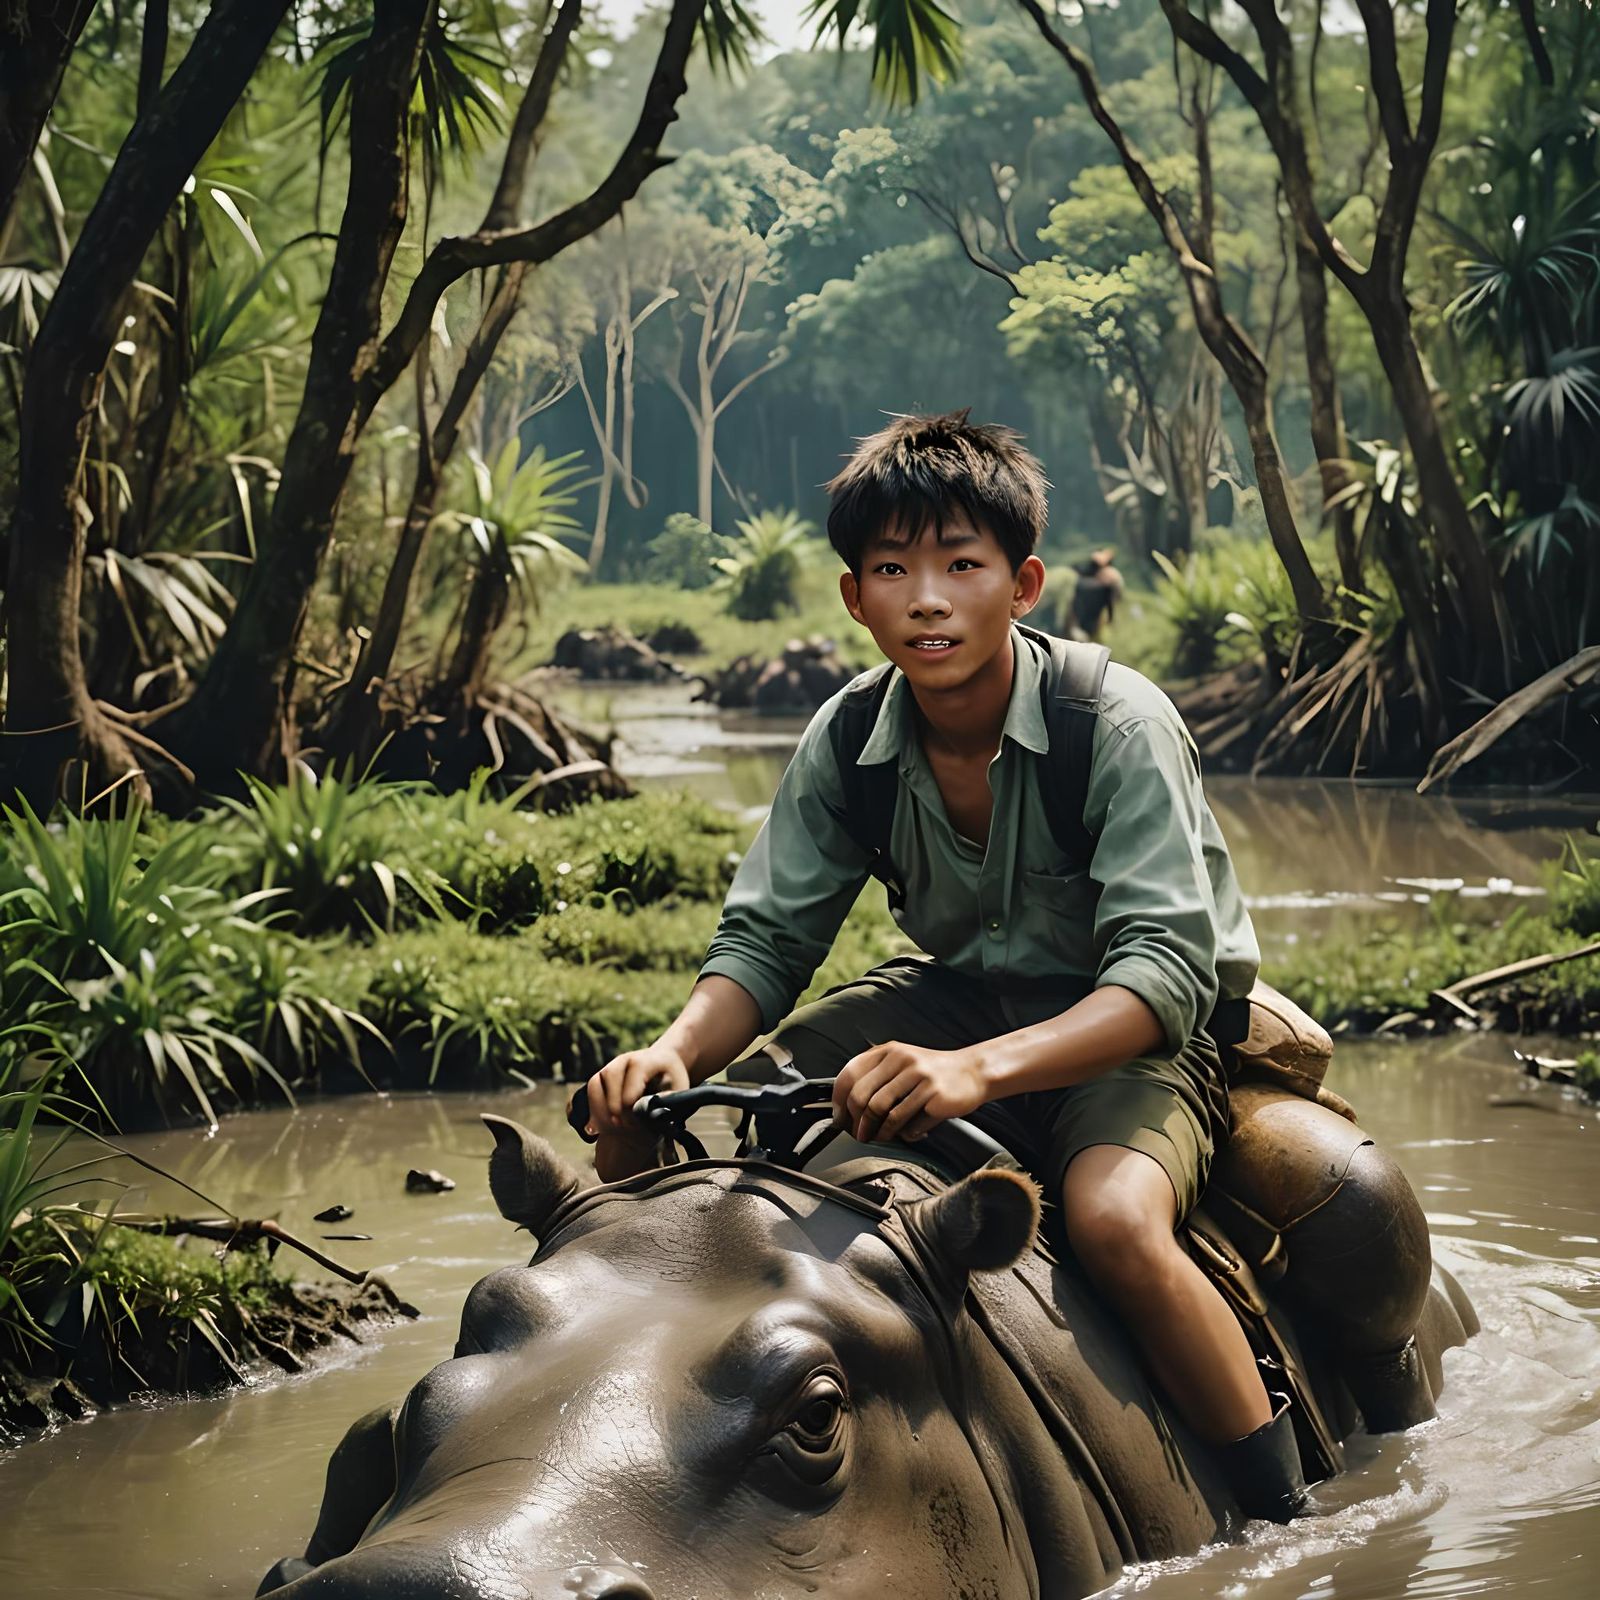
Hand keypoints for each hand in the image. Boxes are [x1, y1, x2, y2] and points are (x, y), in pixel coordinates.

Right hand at [581, 1043, 690, 1138]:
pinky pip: (589, 1091)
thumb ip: (669, 1099)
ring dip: (599, 1109)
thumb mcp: (679, 1087)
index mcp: (645, 1060)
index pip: (632, 1078)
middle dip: (614, 1107)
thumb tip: (652, 1112)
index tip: (636, 1122)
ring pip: (595, 1084)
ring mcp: (610, 1066)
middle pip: (609, 1077)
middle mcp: (624, 1060)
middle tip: (623, 1128)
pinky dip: (590, 1109)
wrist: (663, 1063)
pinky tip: (595, 1128)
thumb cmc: (671, 1078)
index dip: (631, 1102)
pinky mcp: (602, 1077)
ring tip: (610, 1129)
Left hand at [831, 1041, 989, 1144]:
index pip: (851, 1074)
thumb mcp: (903, 1063)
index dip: (839, 1100)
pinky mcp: (932, 1094)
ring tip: (876, 1138)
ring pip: (881, 1109)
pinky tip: (902, 1135)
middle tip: (857, 1134)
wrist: (972, 1072)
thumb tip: (848, 1107)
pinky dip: (899, 1133)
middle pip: (862, 1095)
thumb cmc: (934, 1073)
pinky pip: (905, 1119)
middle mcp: (901, 1060)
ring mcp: (917, 1076)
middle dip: (855, 1121)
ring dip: (874, 1130)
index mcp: (889, 1051)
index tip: (840, 1117)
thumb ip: (877, 1077)